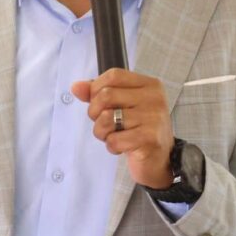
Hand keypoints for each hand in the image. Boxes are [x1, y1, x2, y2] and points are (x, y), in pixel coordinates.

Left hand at [70, 68, 174, 189]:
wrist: (159, 160)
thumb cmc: (139, 130)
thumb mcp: (121, 106)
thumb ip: (99, 94)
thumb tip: (77, 87)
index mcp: (149, 85)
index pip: (113, 75)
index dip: (97, 89)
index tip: (99, 103)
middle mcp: (153, 98)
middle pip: (106, 95)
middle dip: (95, 113)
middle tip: (105, 124)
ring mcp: (153, 118)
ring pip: (106, 118)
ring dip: (102, 132)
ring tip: (115, 136)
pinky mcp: (149, 138)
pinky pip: (114, 140)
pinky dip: (112, 146)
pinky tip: (124, 147)